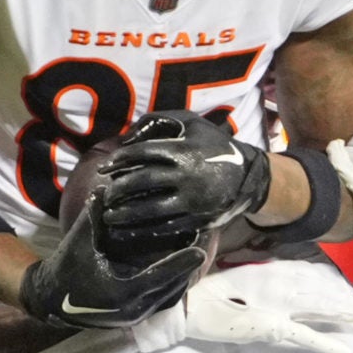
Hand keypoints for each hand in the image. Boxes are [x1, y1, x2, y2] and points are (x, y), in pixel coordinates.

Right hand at [20, 194, 208, 329]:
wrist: (52, 301)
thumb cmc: (66, 269)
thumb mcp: (78, 242)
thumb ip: (93, 217)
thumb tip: (104, 188)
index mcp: (121, 291)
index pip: (161, 276)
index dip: (182, 262)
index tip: (201, 249)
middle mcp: (133, 308)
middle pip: (173, 289)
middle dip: (189, 269)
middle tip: (203, 245)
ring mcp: (135, 316)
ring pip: (171, 298)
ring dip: (184, 278)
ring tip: (196, 255)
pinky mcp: (135, 317)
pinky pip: (163, 302)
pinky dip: (174, 286)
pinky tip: (181, 269)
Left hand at [97, 110, 271, 254]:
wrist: (248, 175)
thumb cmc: (213, 145)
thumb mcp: (191, 123)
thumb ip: (159, 121)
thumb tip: (128, 136)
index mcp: (183, 150)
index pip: (142, 154)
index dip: (119, 160)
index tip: (104, 168)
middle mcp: (186, 176)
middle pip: (142, 182)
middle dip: (119, 189)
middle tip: (105, 195)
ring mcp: (192, 200)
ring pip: (151, 209)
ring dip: (126, 214)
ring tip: (109, 216)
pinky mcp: (197, 219)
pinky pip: (166, 227)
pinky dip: (144, 230)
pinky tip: (128, 230)